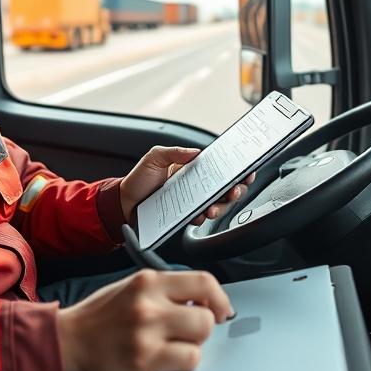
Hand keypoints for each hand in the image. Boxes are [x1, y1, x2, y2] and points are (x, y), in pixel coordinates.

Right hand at [55, 269, 233, 370]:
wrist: (70, 339)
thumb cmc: (102, 315)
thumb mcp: (133, 287)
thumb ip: (167, 290)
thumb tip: (205, 300)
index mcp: (148, 280)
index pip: (204, 281)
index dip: (220, 298)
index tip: (221, 309)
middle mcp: (148, 303)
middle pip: (206, 315)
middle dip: (204, 325)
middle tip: (191, 330)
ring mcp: (146, 332)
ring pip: (201, 338)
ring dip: (194, 344)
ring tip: (175, 343)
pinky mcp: (144, 359)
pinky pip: (188, 360)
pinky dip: (184, 361)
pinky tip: (167, 358)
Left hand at [120, 146, 255, 225]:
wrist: (123, 204)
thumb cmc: (139, 180)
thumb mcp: (154, 158)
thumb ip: (174, 152)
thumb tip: (196, 151)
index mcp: (192, 168)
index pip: (219, 167)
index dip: (236, 169)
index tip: (246, 171)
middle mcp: (196, 185)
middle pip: (224, 187)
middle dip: (235, 189)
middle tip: (234, 191)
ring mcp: (192, 201)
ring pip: (217, 204)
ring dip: (220, 206)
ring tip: (212, 208)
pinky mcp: (186, 216)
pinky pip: (201, 218)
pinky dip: (203, 217)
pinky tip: (200, 215)